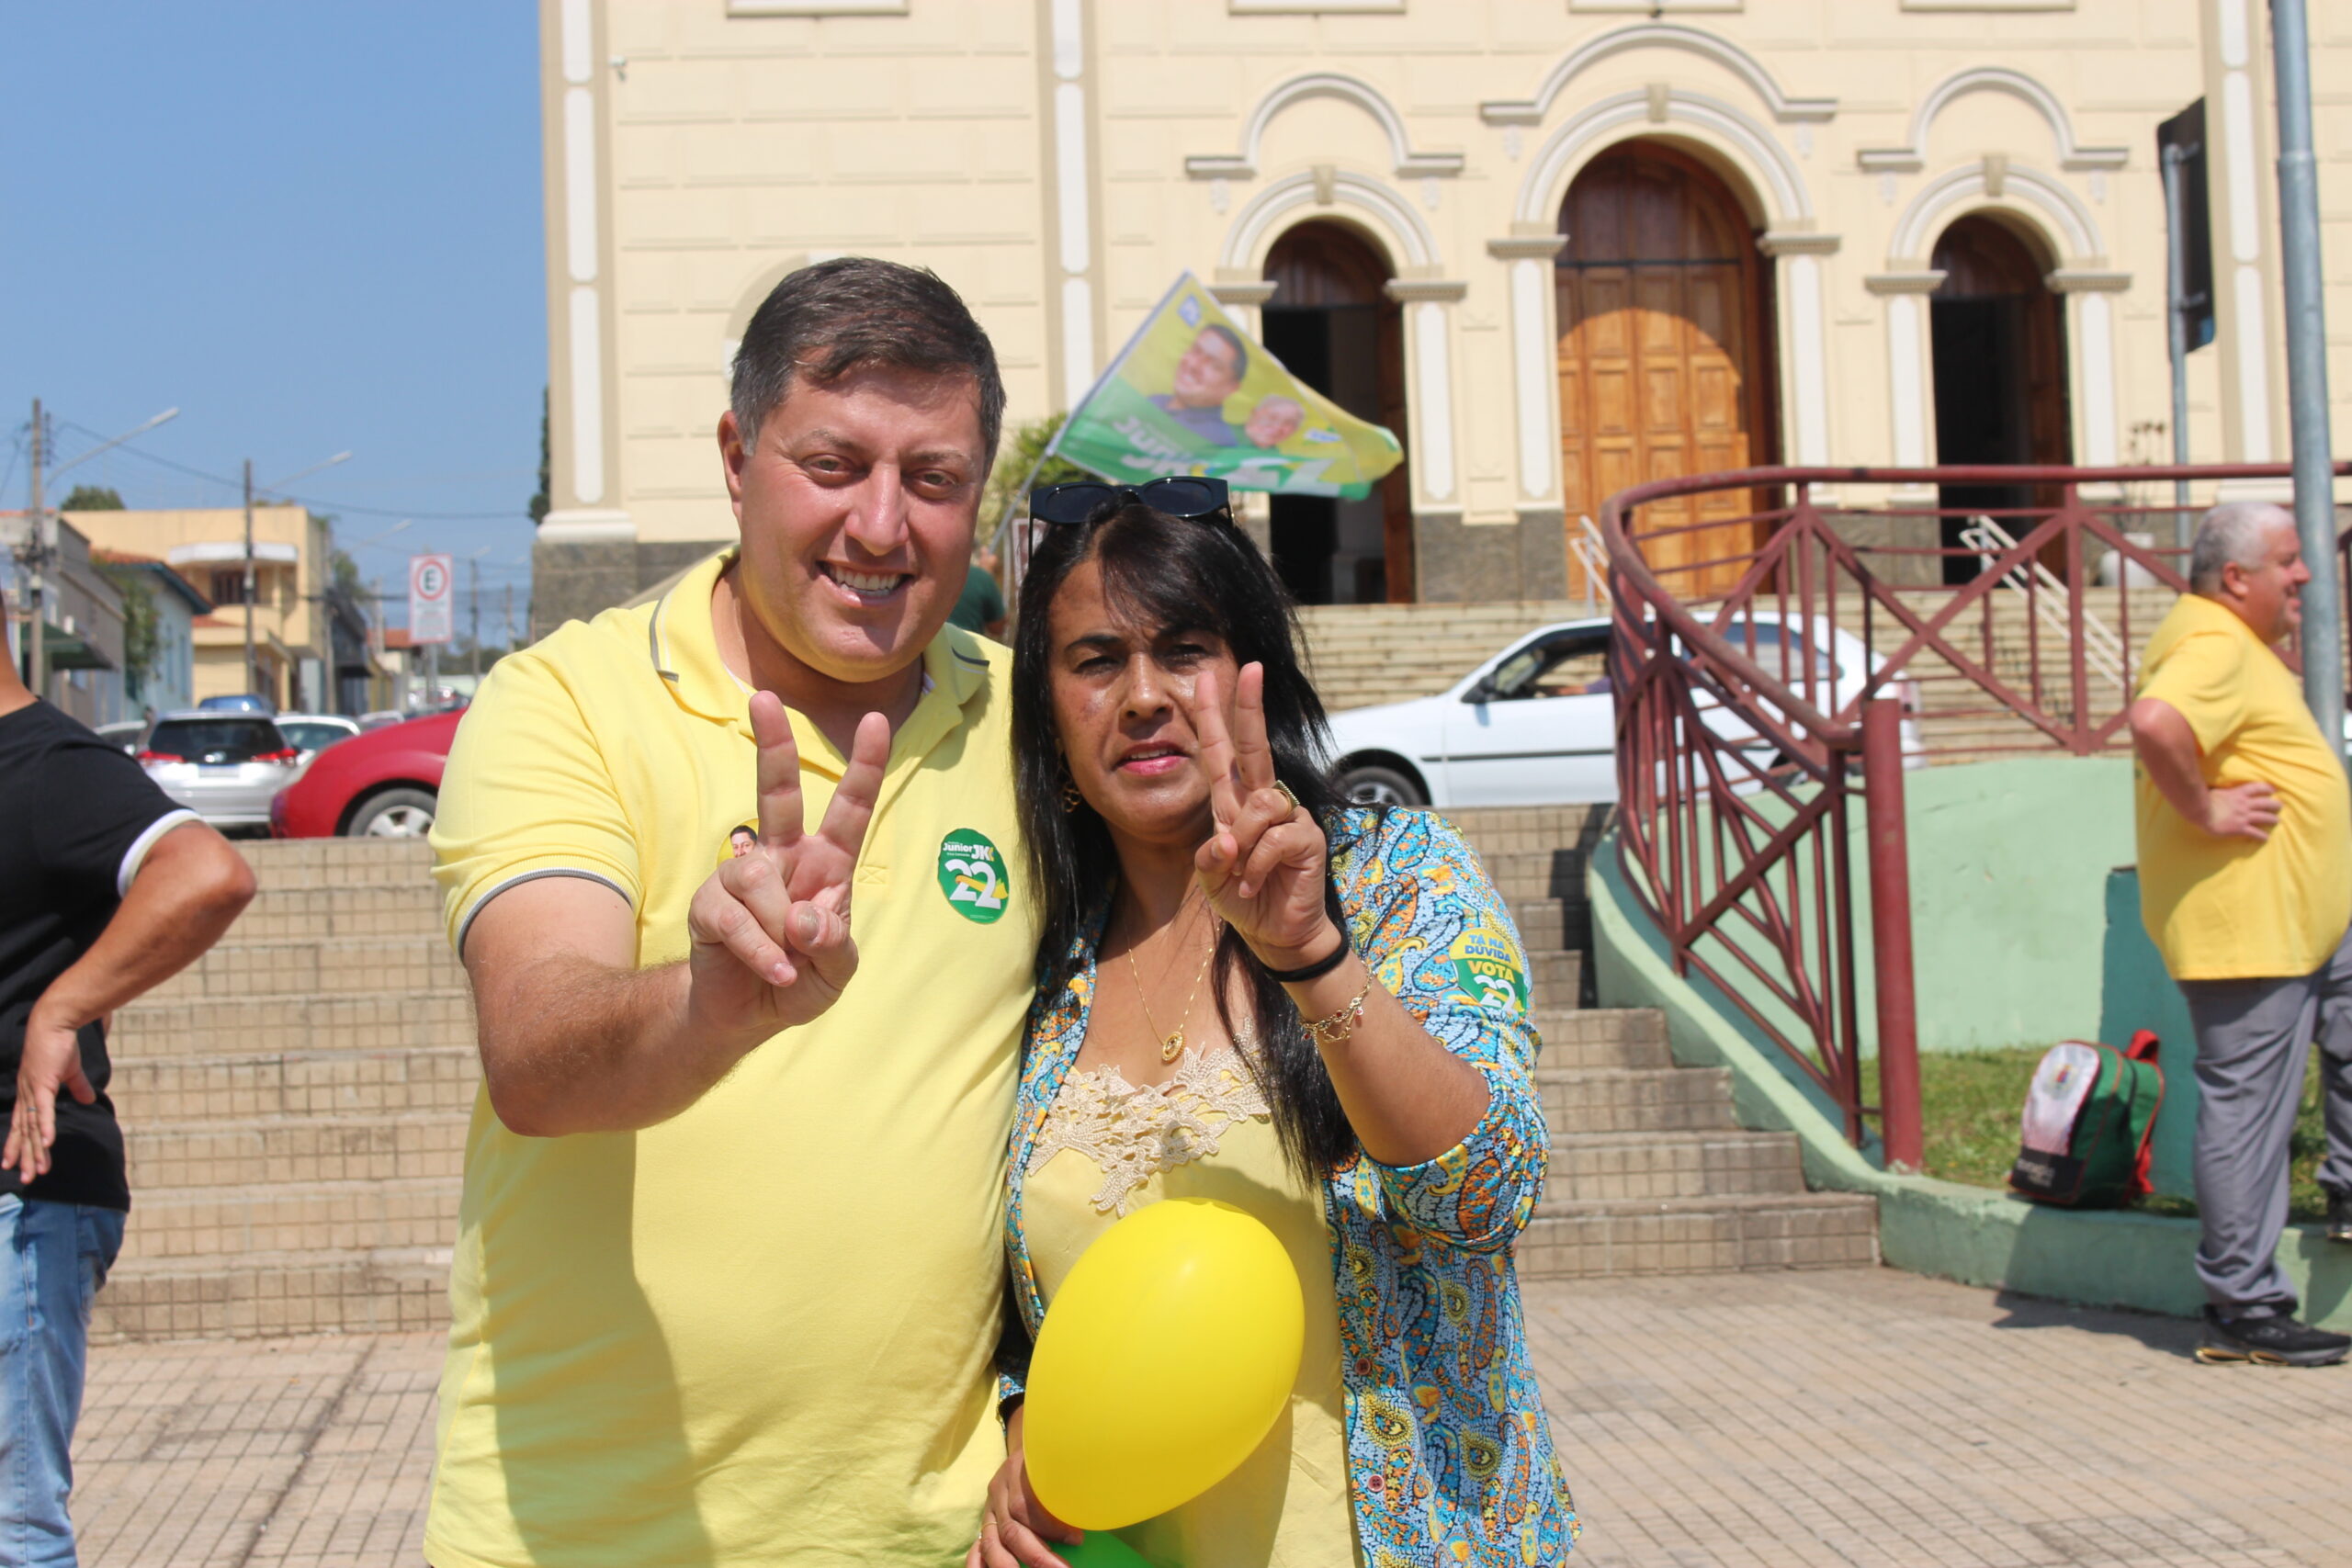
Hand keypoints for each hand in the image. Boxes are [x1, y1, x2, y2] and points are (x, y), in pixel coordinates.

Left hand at [6, 1006, 95, 1184]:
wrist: (54, 1023)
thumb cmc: (60, 1045)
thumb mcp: (70, 1071)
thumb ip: (78, 1088)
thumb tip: (89, 1100)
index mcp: (30, 1093)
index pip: (21, 1125)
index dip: (16, 1145)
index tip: (12, 1164)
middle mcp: (26, 1095)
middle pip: (24, 1132)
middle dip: (24, 1157)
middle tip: (25, 1179)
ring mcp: (32, 1091)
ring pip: (32, 1127)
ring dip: (35, 1150)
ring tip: (37, 1170)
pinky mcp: (43, 1084)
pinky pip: (43, 1111)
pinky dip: (44, 1127)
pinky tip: (47, 1143)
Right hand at [684, 692, 886, 1044]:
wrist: (747, 1015)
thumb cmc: (800, 980)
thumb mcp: (836, 972)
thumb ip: (834, 946)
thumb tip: (807, 917)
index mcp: (825, 866)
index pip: (849, 810)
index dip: (865, 768)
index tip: (876, 721)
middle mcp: (782, 859)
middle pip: (776, 793)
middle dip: (772, 745)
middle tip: (763, 697)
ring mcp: (742, 878)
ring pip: (758, 877)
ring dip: (780, 929)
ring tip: (787, 962)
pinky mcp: (710, 905)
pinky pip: (735, 917)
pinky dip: (761, 952)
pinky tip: (775, 973)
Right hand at [969, 1409, 1080, 1567]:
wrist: (1029, 1443)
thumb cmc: (1051, 1457)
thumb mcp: (1060, 1459)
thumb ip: (1069, 1482)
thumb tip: (1095, 1511)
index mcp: (1019, 1470)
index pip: (1028, 1504)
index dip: (1052, 1527)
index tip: (1078, 1539)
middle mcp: (1000, 1489)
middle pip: (1012, 1529)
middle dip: (1037, 1556)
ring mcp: (989, 1506)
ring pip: (993, 1541)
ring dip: (1012, 1565)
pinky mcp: (986, 1520)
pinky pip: (979, 1546)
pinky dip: (982, 1564)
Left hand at [1193, 663, 1338, 967]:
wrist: (1275, 933)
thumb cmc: (1243, 898)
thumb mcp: (1210, 877)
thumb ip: (1209, 855)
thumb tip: (1225, 839)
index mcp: (1233, 803)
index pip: (1221, 752)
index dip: (1214, 715)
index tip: (1206, 677)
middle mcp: (1261, 801)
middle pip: (1253, 747)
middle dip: (1248, 708)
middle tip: (1250, 669)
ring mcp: (1288, 816)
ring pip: (1259, 806)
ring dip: (1242, 843)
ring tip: (1242, 873)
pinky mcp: (1306, 836)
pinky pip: (1275, 837)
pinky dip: (1257, 864)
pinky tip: (1255, 882)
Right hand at [2204, 779, 2280, 840]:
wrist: (2202, 813)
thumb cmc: (2204, 801)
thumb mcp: (2215, 792)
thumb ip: (2223, 792)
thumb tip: (2220, 790)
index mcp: (2238, 794)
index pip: (2256, 788)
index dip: (2266, 788)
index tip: (2272, 790)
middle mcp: (2244, 804)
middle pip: (2264, 803)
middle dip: (2274, 804)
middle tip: (2279, 806)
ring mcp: (2243, 817)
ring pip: (2263, 817)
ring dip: (2272, 819)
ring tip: (2277, 821)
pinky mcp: (2240, 828)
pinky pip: (2255, 832)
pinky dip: (2262, 836)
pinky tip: (2266, 838)